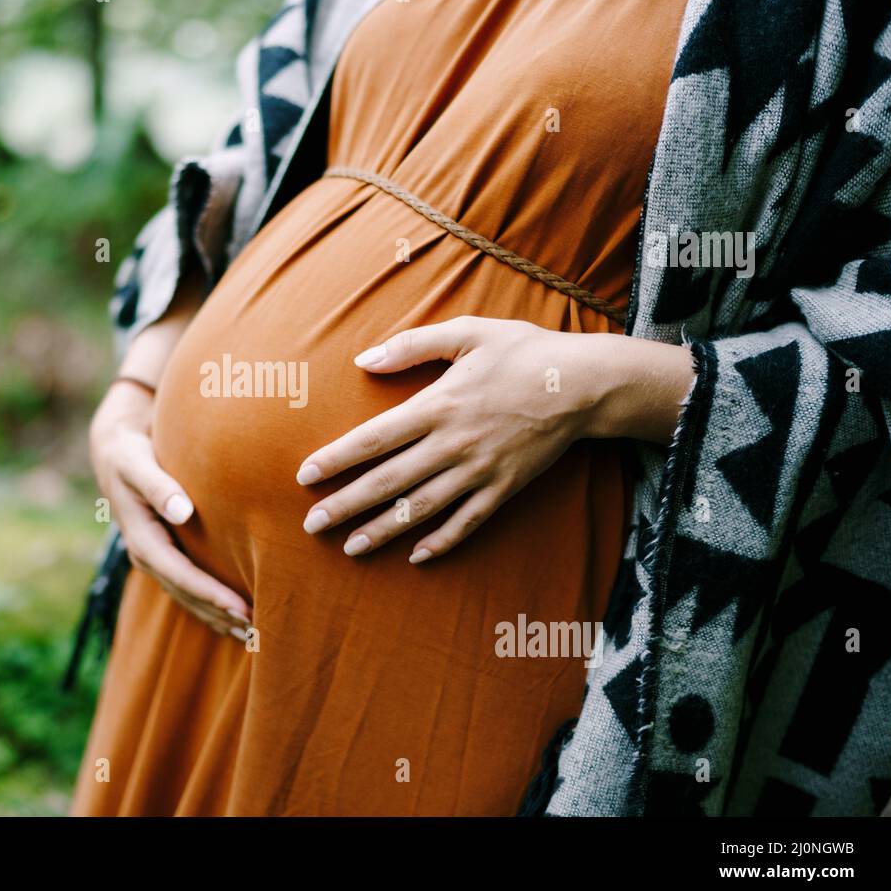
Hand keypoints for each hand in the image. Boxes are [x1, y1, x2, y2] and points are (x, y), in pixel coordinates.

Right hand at [90, 380, 250, 636]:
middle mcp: (146, 555)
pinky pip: (187, 587)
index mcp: (141, 538)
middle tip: (257, 631)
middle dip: (218, 614)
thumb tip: (181, 511)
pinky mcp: (164, 555)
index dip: (210, 594)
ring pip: (187, 597)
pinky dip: (209, 604)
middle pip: (186, 595)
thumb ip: (158, 486)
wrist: (114, 454)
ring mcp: (154, 558)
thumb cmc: (130, 455)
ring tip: (250, 635)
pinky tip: (231, 617)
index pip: (181, 575)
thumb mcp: (138, 465)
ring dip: (216, 617)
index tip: (241, 608)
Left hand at [296, 316, 693, 562]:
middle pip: (388, 481)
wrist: (585, 385)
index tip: (305, 476)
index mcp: (438, 405)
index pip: (374, 438)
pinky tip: (416, 556)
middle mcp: (453, 444)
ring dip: (383, 530)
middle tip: (312, 525)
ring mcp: (479, 471)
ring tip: (350, 547)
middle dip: (346, 505)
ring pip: (421, 508)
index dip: (337, 459)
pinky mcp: (505, 488)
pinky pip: (468, 522)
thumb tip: (363, 359)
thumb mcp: (468, 333)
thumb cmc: (524, 352)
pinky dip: (442, 541)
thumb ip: (412, 345)